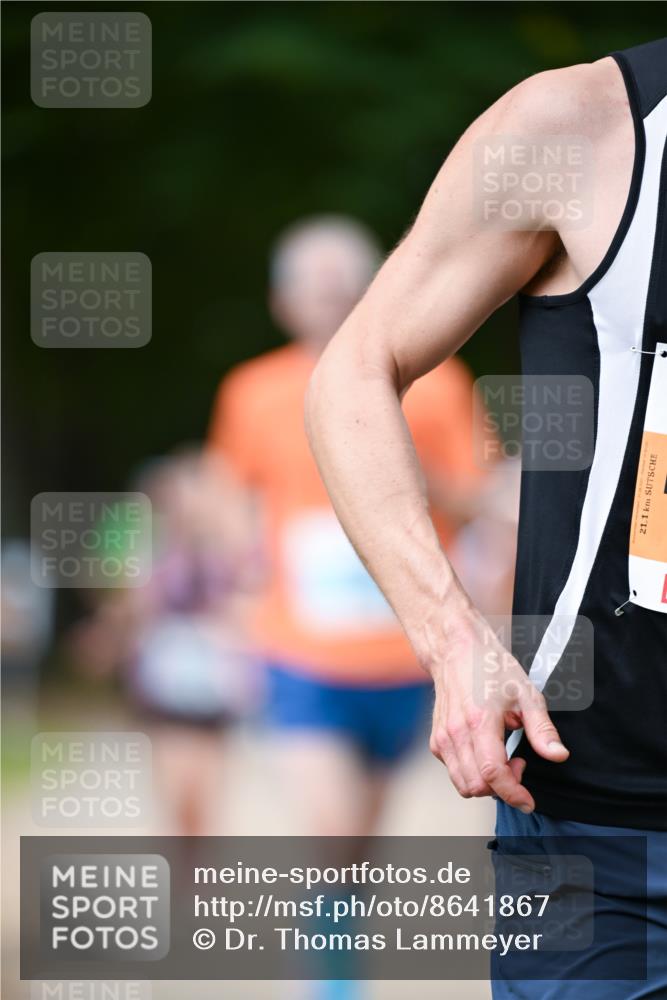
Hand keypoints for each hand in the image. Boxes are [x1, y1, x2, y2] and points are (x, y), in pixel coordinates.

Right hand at [428, 603, 568, 812]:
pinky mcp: (437, 741)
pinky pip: (454, 772)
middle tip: (519, 765)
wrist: (456, 650)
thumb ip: (542, 730)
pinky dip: (472, 773)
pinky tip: (486, 752)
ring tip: (503, 759)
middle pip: (477, 786)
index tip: (528, 800)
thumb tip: (558, 755)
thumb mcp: (526, 694)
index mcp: (479, 722)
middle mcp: (456, 734)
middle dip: (502, 787)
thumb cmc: (491, 668)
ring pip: (463, 784)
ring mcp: (443, 738)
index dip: (513, 793)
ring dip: (486, 783)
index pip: (493, 774)